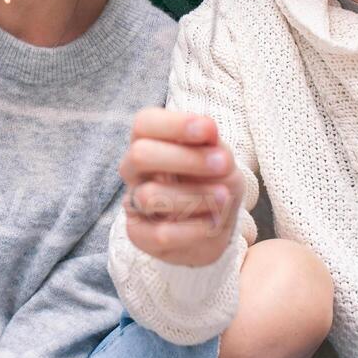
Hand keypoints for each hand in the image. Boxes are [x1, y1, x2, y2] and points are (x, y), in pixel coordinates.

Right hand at [119, 107, 243, 266]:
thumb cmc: (213, 182)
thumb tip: (208, 132)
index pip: (145, 122)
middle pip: (140, 154)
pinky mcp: (139, 234)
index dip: (175, 124)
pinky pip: (161, 233)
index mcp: (149, 140)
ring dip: (195, 196)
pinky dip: (194, 228)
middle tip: (224, 163)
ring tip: (224, 197)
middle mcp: (134, 169)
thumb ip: (213, 145)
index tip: (210, 130)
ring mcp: (133, 202)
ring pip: (150, 195)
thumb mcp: (222, 159)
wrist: (213, 226)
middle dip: (186, 159)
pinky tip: (213, 222)